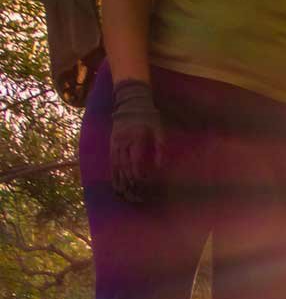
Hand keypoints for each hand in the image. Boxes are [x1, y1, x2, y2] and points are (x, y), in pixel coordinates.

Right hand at [109, 79, 163, 203]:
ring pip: (115, 165)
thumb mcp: (160, 130)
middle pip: (124, 166)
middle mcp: (124, 142)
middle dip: (129, 182)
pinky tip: (115, 182)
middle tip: (135, 196)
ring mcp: (116, 142)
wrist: (130, 101)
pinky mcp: (112, 143)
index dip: (140, 175)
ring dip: (119, 181)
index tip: (146, 185)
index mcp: (136, 138)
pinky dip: (113, 173)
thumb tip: (161, 167)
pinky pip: (111, 160)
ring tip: (123, 194)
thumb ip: (161, 148)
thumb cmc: (149, 117)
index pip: (136, 161)